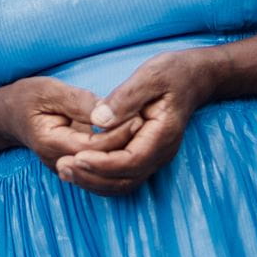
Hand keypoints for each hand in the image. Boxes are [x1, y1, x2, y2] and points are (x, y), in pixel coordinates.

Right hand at [0, 77, 139, 164]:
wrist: (8, 115)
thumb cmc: (26, 98)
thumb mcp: (48, 90)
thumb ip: (77, 102)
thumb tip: (106, 112)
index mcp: (51, 143)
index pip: (93, 148)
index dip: (117, 134)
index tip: (136, 116)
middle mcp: (60, 162)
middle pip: (101, 164)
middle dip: (126, 145)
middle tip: (146, 122)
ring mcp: (68, 168)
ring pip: (103, 172)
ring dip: (125, 153)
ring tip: (143, 130)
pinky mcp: (76, 166)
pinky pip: (100, 168)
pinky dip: (118, 155)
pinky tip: (132, 138)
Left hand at [54, 50, 219, 195]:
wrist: (195, 77)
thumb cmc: (173, 73)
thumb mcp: (151, 76)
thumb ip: (125, 98)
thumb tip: (98, 119)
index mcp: (163, 135)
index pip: (131, 161)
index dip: (102, 164)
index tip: (76, 157)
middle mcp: (160, 153)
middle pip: (125, 180)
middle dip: (92, 177)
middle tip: (62, 166)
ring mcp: (154, 157)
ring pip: (123, 184)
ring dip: (93, 182)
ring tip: (64, 170)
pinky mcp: (145, 156)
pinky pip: (122, 177)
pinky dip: (99, 178)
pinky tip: (78, 168)